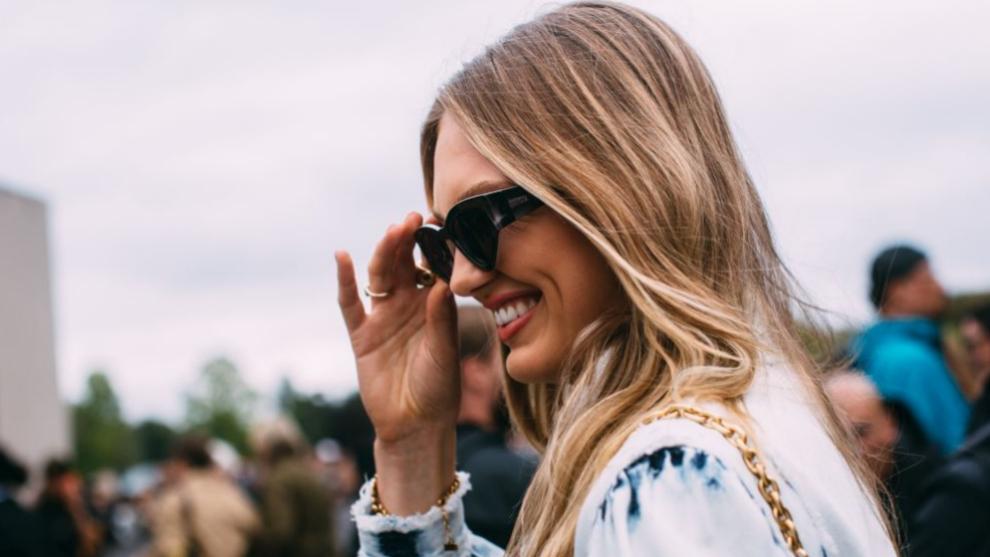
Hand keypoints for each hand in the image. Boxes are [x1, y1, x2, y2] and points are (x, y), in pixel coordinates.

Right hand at [336, 212, 459, 442]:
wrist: (414, 425)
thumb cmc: (438, 388)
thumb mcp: (444, 352)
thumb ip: (441, 319)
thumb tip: (443, 283)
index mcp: (435, 306)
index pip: (434, 268)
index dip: (436, 246)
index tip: (443, 222)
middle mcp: (409, 305)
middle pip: (405, 264)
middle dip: (408, 240)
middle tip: (414, 217)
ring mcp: (383, 317)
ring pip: (381, 276)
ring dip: (384, 253)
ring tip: (392, 231)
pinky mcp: (361, 334)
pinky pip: (350, 303)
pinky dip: (344, 281)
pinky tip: (342, 256)